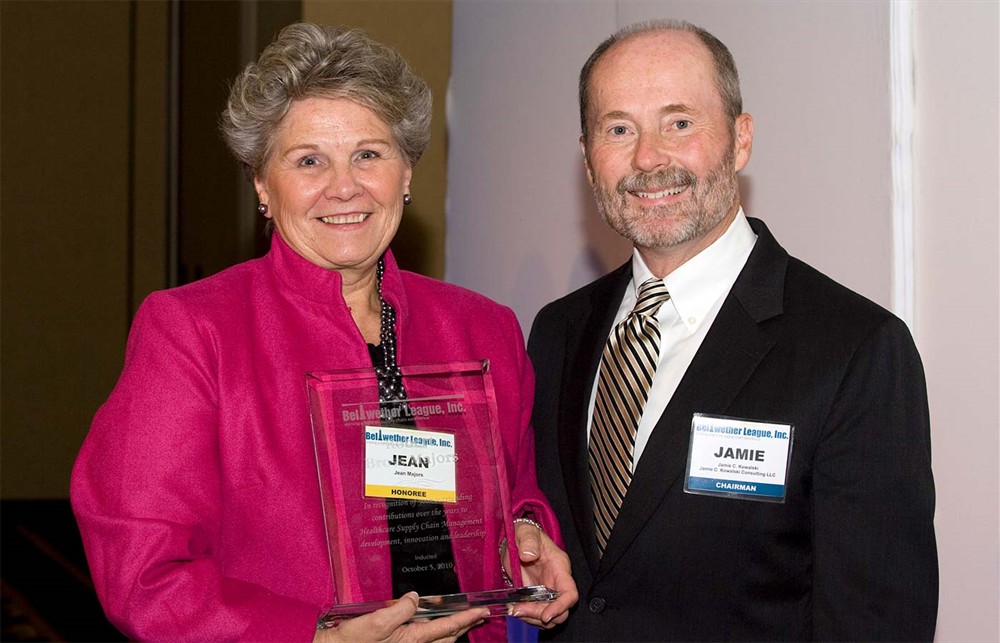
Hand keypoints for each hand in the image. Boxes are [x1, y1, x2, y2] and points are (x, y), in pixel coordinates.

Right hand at [314, 593, 487, 642]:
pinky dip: (436, 634)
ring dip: (453, 631)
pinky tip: (434, 627)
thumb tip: (416, 598)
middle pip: (448, 637)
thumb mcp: (376, 621)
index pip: (447, 628)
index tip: (483, 610)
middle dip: (465, 626)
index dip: (467, 617)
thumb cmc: (352, 641)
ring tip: (463, 621)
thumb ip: (400, 610)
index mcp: (412, 640)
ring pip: (438, 642)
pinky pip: (425, 642)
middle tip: (479, 615)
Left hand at [503, 521, 577, 627]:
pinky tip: (514, 609)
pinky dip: (525, 617)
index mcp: (560, 568)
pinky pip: (536, 616)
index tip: (545, 616)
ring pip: (548, 618)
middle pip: (560, 612)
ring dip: (531, 618)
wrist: (515, 541)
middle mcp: (556, 584)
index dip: (561, 607)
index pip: (570, 593)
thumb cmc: (525, 534)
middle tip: (517, 610)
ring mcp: (546, 593)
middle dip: (539, 615)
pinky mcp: (535, 599)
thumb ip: (528, 540)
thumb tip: (528, 555)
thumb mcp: (526, 531)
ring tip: (513, 610)